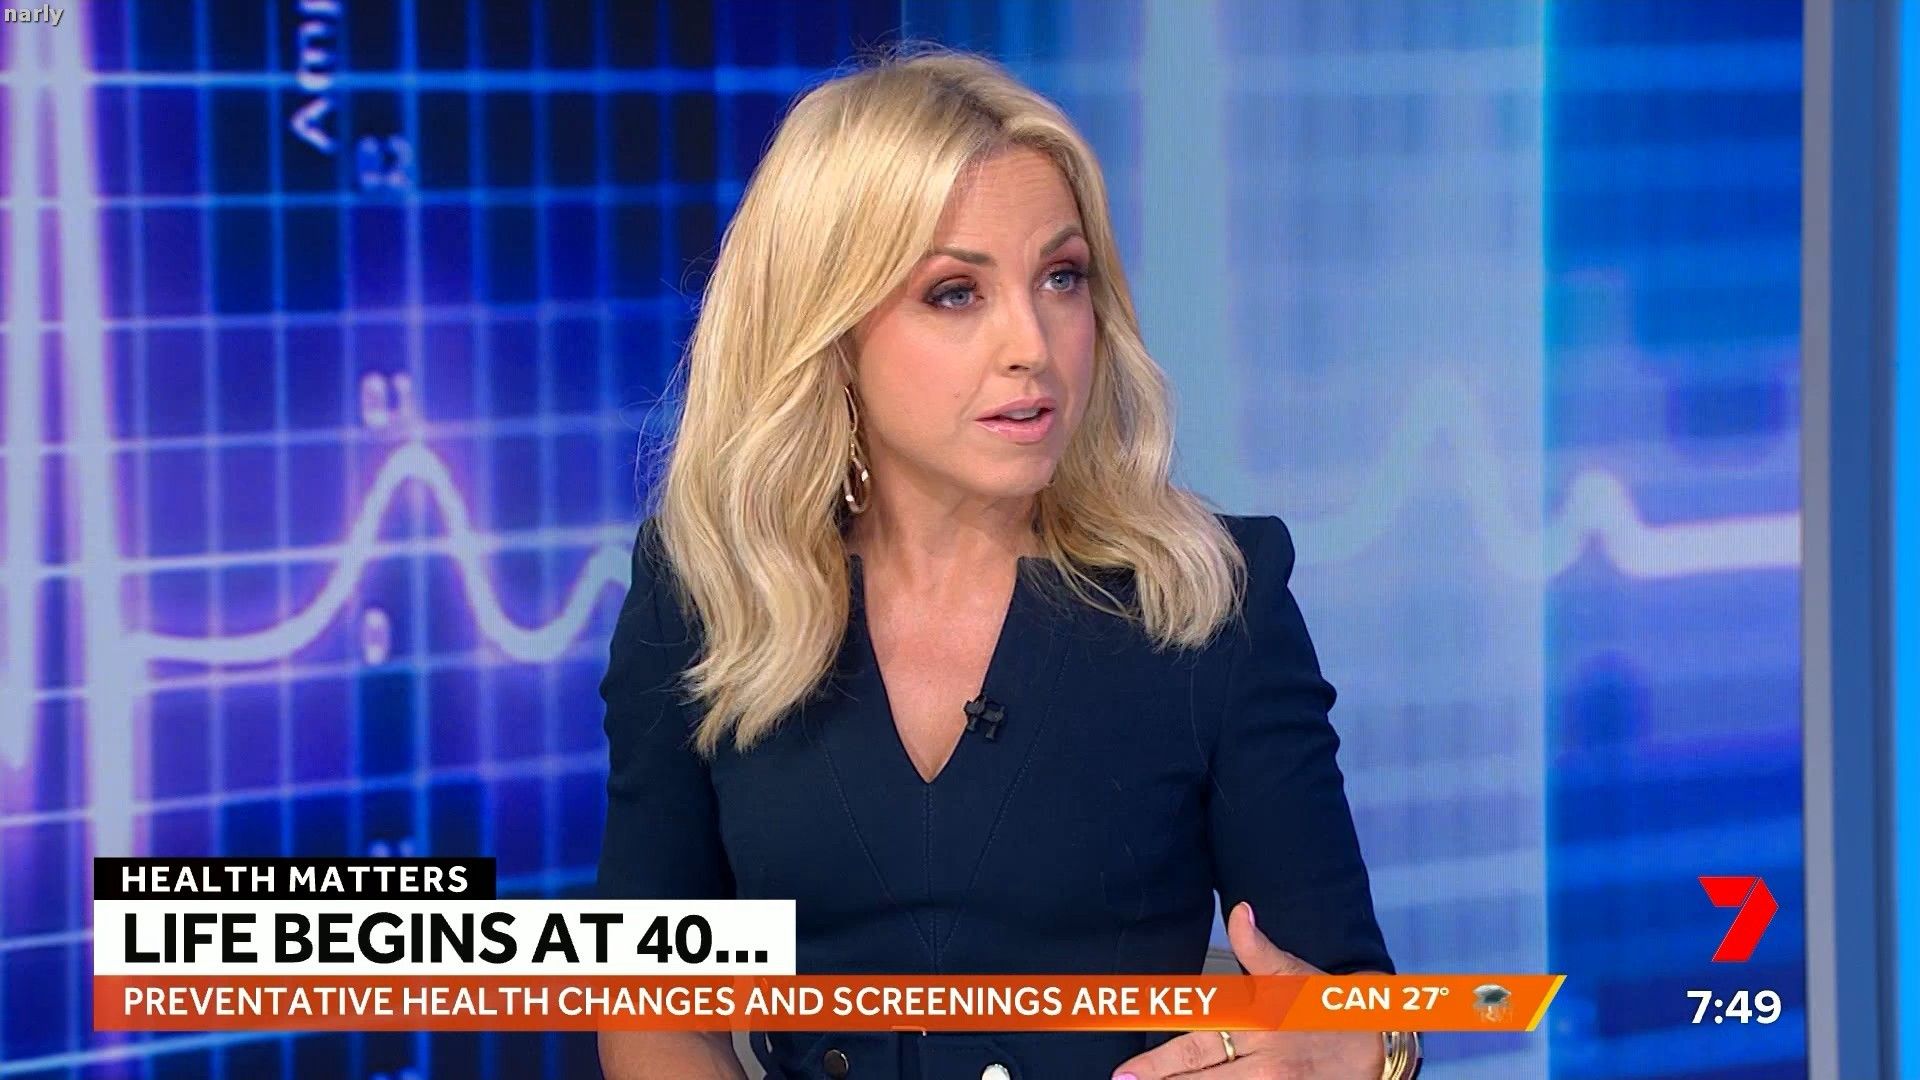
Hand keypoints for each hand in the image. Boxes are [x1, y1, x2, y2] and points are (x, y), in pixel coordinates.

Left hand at [1108, 902, 1383, 1078]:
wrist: (1376, 1043)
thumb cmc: (1323, 1006)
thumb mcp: (1290, 972)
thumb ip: (1256, 947)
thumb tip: (1239, 911)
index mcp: (1255, 1026)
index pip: (1195, 1046)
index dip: (1157, 1062)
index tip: (1125, 1071)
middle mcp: (1261, 1063)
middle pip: (1199, 1079)